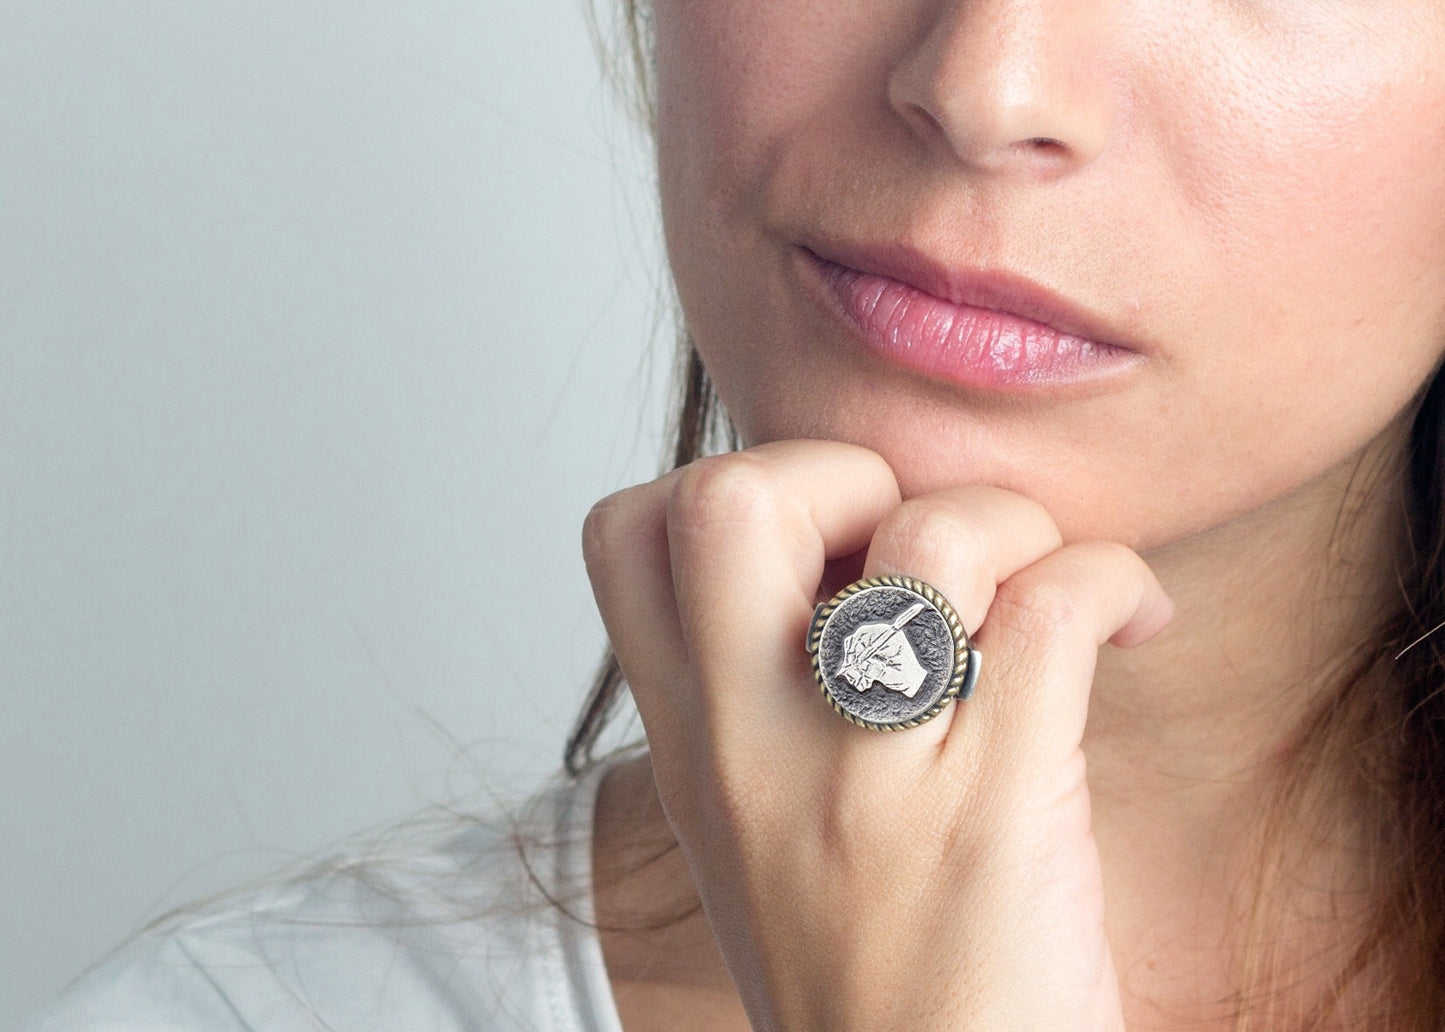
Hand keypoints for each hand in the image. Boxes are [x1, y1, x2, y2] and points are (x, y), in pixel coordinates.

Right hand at [583, 440, 1172, 1031]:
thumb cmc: (865, 979)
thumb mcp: (754, 831)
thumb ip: (759, 694)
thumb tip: (855, 545)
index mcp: (690, 748)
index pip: (625, 534)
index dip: (718, 485)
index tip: (813, 540)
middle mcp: (752, 752)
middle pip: (733, 498)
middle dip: (835, 468)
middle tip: (904, 539)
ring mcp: (868, 781)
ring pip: (927, 536)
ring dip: (1006, 521)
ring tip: (1040, 575)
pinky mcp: (999, 811)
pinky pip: (1054, 610)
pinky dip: (1108, 578)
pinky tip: (1129, 619)